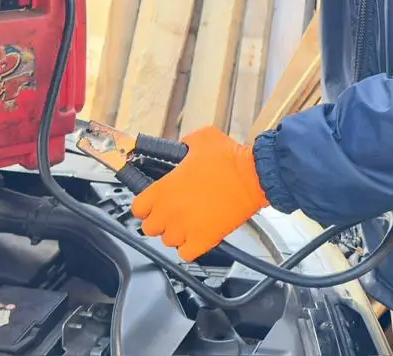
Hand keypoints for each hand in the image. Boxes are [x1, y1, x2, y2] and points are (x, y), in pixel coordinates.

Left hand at [131, 126, 268, 260]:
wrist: (254, 176)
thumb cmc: (230, 159)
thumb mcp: (201, 139)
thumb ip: (183, 145)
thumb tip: (180, 148)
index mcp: (164, 188)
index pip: (138, 207)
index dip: (145, 205)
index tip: (152, 203)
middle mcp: (171, 211)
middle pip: (149, 228)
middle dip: (159, 220)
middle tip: (172, 212)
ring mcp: (186, 228)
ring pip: (168, 241)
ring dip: (175, 233)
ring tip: (188, 222)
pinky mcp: (204, 240)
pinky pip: (186, 253)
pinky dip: (189, 247)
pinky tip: (197, 235)